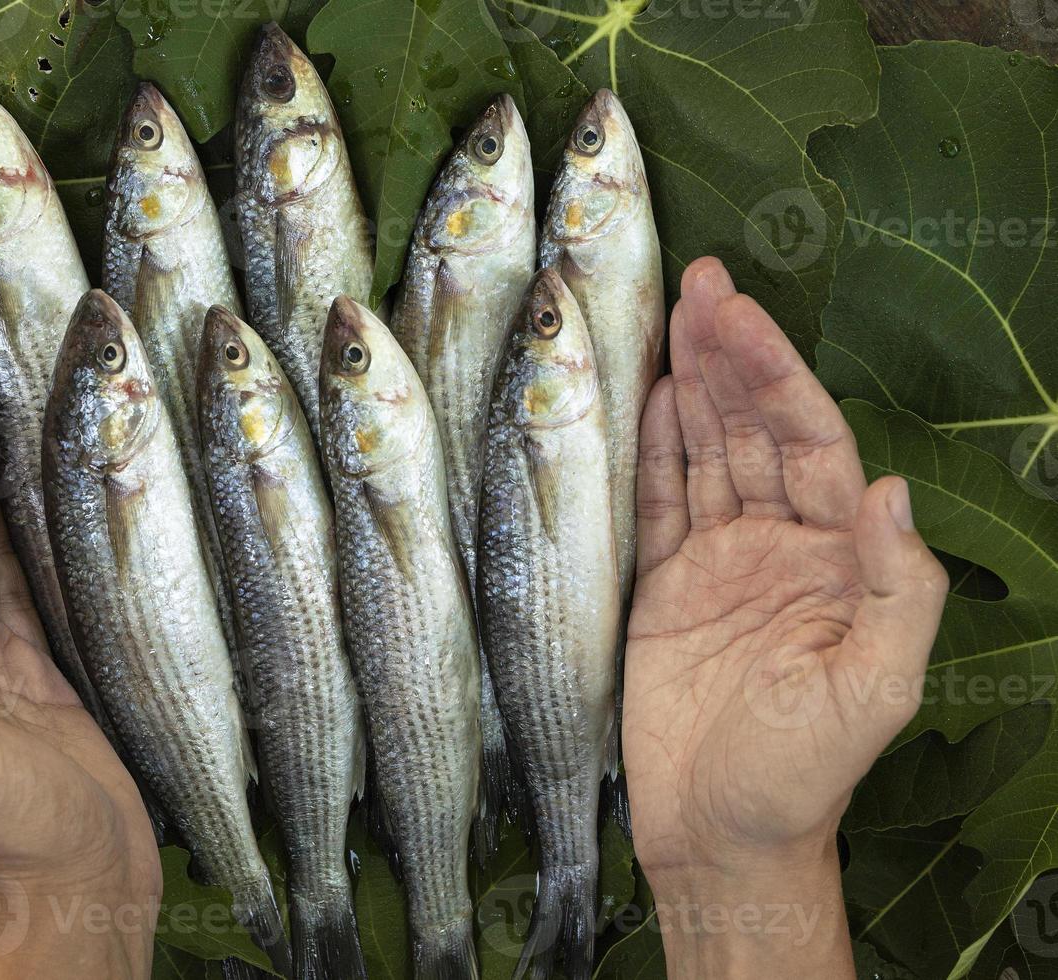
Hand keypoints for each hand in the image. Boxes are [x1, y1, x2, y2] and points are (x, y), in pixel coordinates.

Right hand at [623, 258, 946, 976]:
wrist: (720, 836)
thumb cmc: (803, 774)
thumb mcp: (874, 692)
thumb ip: (896, 591)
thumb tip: (891, 490)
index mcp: (835, 560)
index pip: (808, 444)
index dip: (776, 376)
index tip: (742, 316)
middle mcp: (777, 545)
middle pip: (752, 431)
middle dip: (730, 355)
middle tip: (699, 282)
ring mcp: (717, 562)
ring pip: (703, 453)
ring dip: (689, 383)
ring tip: (671, 312)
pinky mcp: (662, 587)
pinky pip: (655, 502)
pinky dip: (648, 448)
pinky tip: (644, 396)